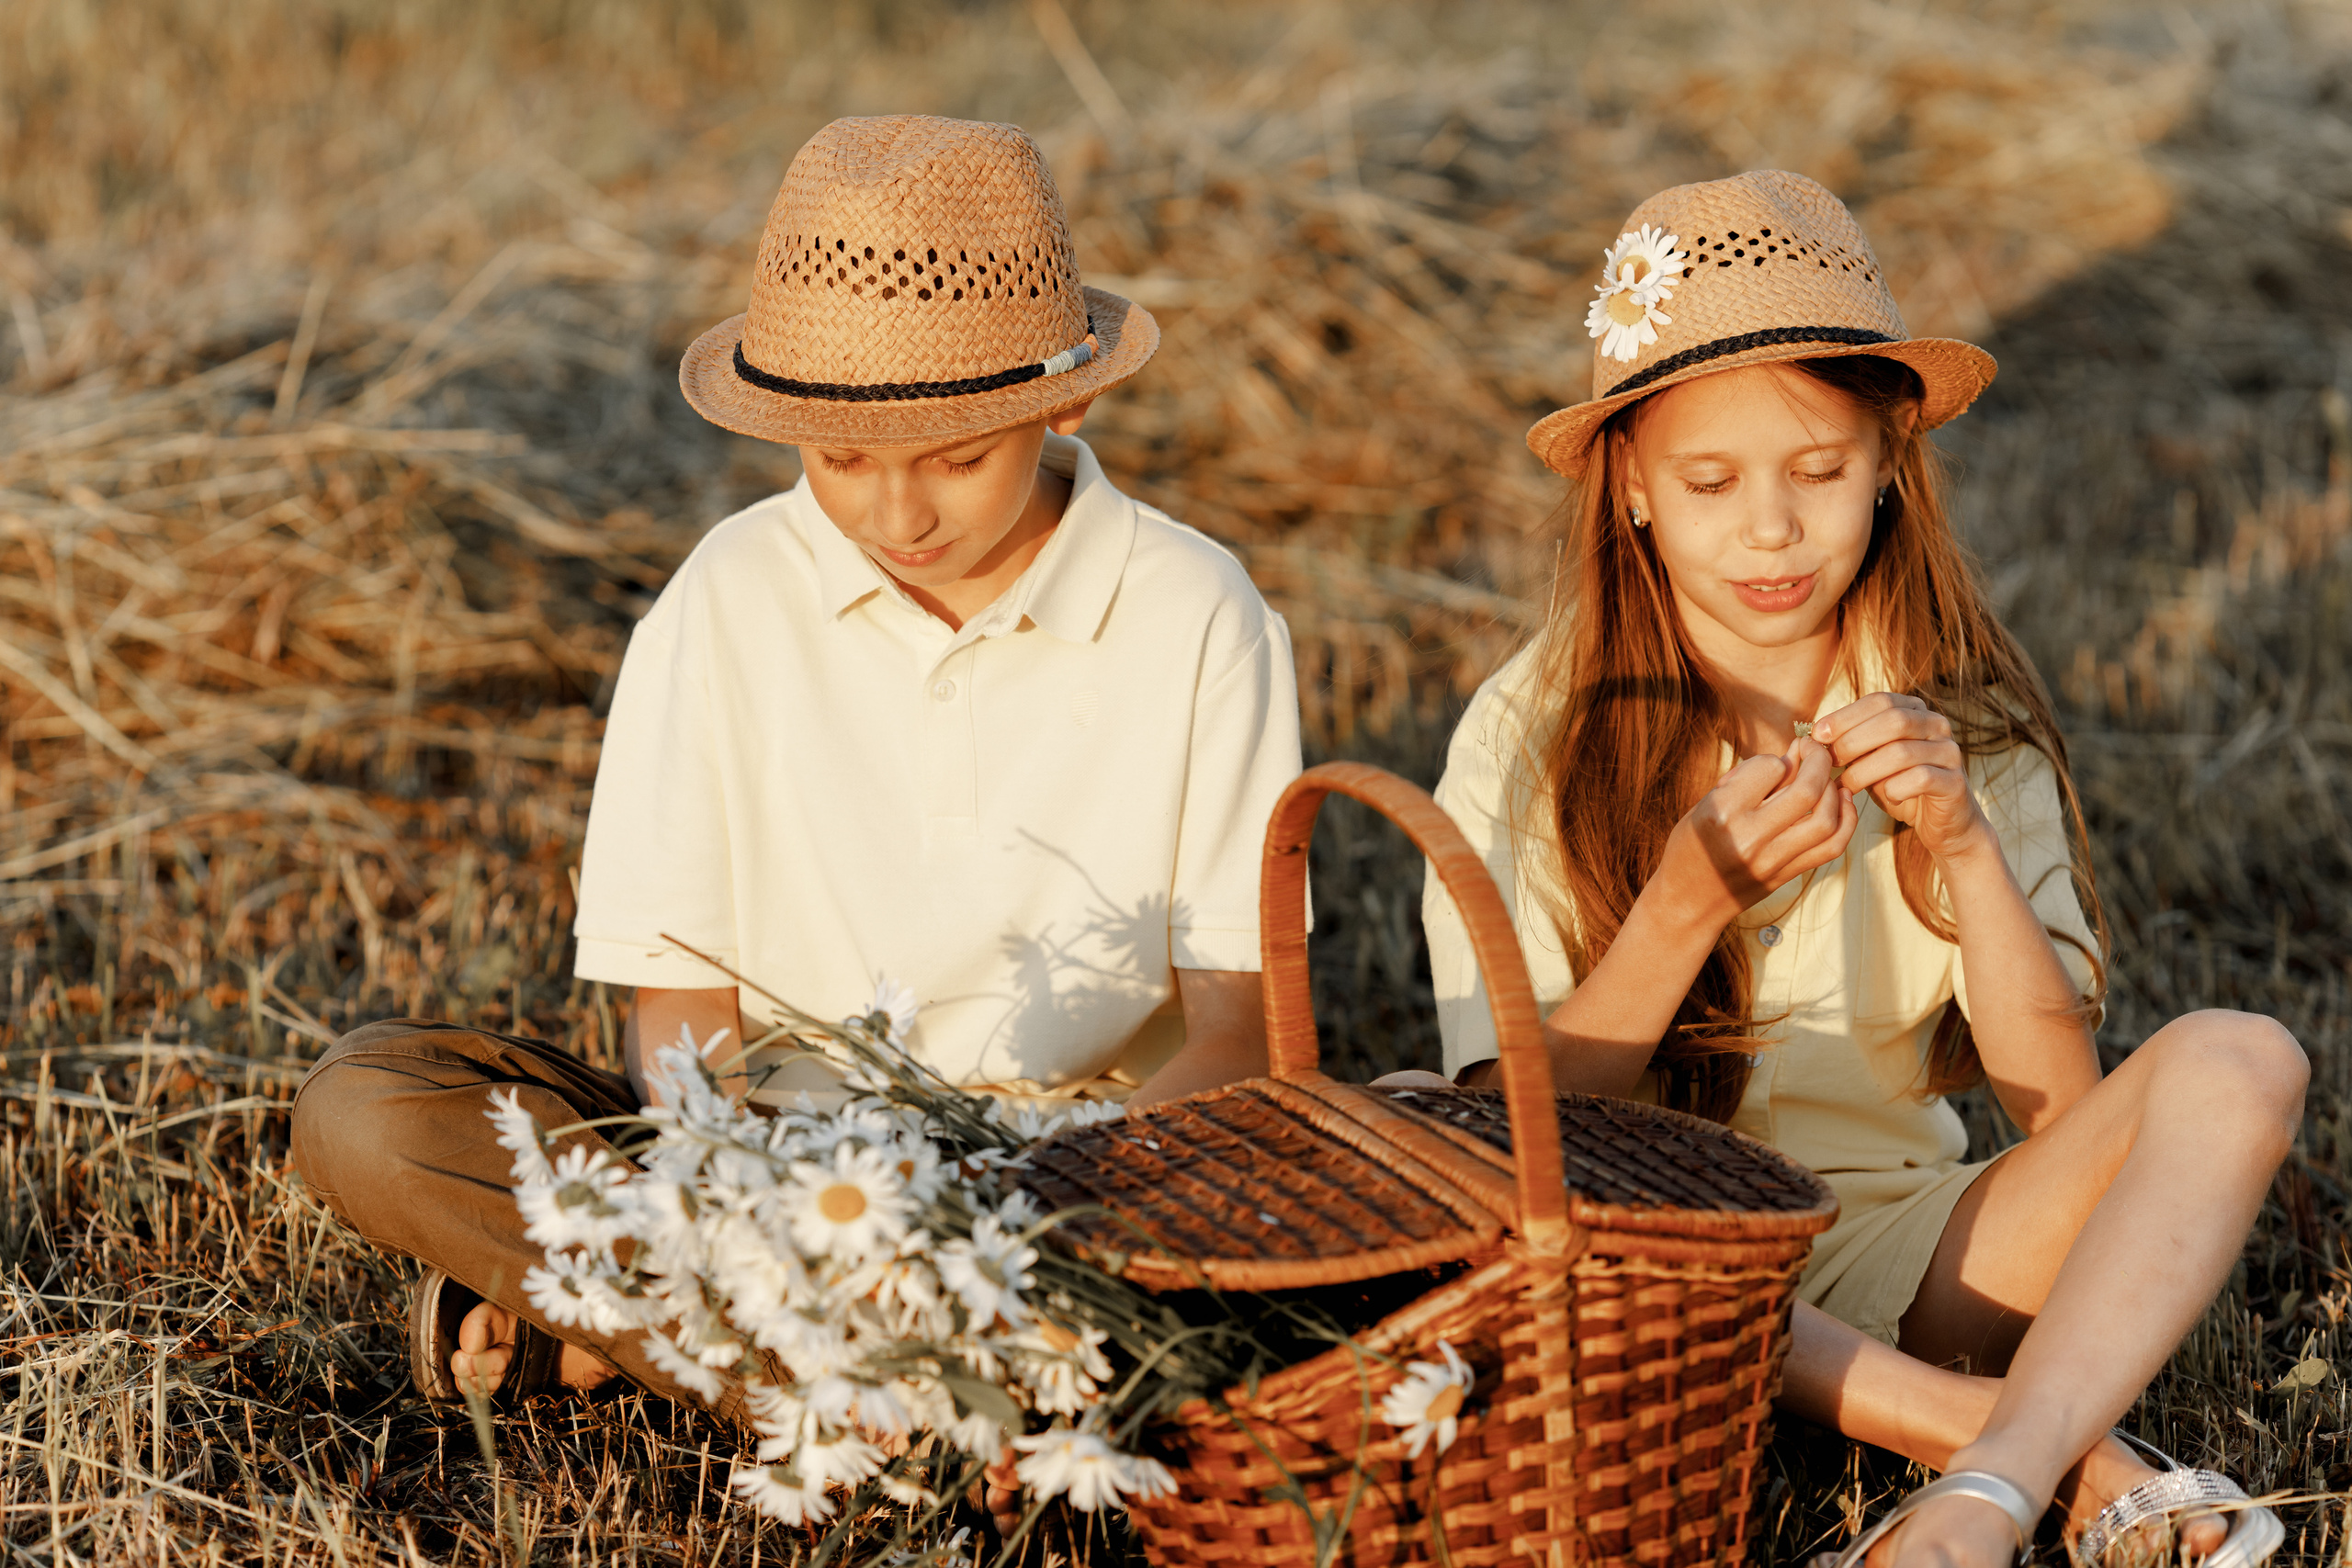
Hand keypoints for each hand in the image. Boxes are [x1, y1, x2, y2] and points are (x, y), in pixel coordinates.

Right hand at [1658, 739, 1856, 930]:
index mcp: (1721, 812)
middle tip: (1815, 752)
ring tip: (1826, 780)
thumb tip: (1794, 753)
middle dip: (1818, 761)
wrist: (1687, 901)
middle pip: (1806, 791)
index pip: (1770, 768)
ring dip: (1833, 791)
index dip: (1777, 758)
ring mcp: (1771, 860)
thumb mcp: (1707, 804)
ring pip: (1825, 819)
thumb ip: (1749, 780)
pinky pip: (1831, 846)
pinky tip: (1841, 802)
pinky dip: (1846, 820)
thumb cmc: (1692, 845)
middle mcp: (1749, 837)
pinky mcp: (1786, 875)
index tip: (1774, 762)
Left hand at [1813, 693, 1987, 862]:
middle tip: (1829, 761)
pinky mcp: (1955, 782)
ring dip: (1864, 770)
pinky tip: (1884, 796)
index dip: (1845, 715)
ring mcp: (1949, 752)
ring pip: (1901, 752)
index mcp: (1915, 711)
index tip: (1817, 734)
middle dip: (1853, 740)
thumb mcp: (1869, 760)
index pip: (1879, 700)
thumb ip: (1851, 743)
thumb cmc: (1897, 786)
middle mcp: (1937, 725)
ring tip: (1845, 784)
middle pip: (1892, 720)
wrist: (1939, 822)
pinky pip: (1920, 778)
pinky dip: (1894, 789)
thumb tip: (1813, 735)